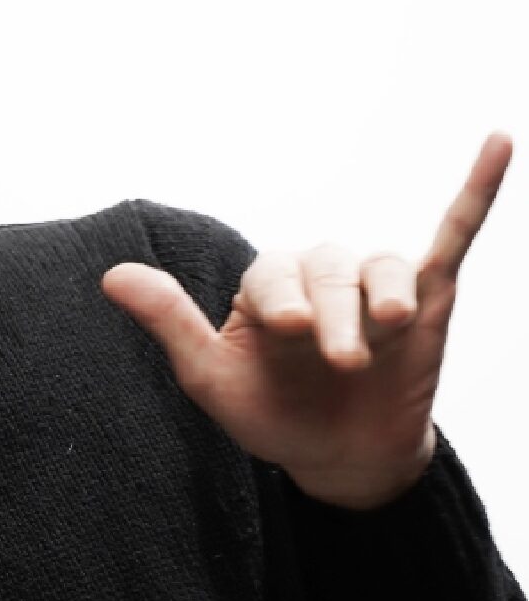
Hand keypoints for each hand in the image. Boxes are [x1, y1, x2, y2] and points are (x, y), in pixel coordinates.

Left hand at [102, 133, 510, 509]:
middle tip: (338, 363)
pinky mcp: (429, 297)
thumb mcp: (211, 379)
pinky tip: (499, 142)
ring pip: (381, 266)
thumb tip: (111, 275)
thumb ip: (169, 323)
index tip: (288, 334)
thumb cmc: (269, 415)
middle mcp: (319, 276)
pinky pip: (454, 234)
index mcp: (265, 288)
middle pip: (327, 269)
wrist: (337, 458)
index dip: (283, 299)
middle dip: (334, 317)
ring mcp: (374, 285)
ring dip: (380, 297)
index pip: (271, 273)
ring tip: (385, 330)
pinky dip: (477, 190)